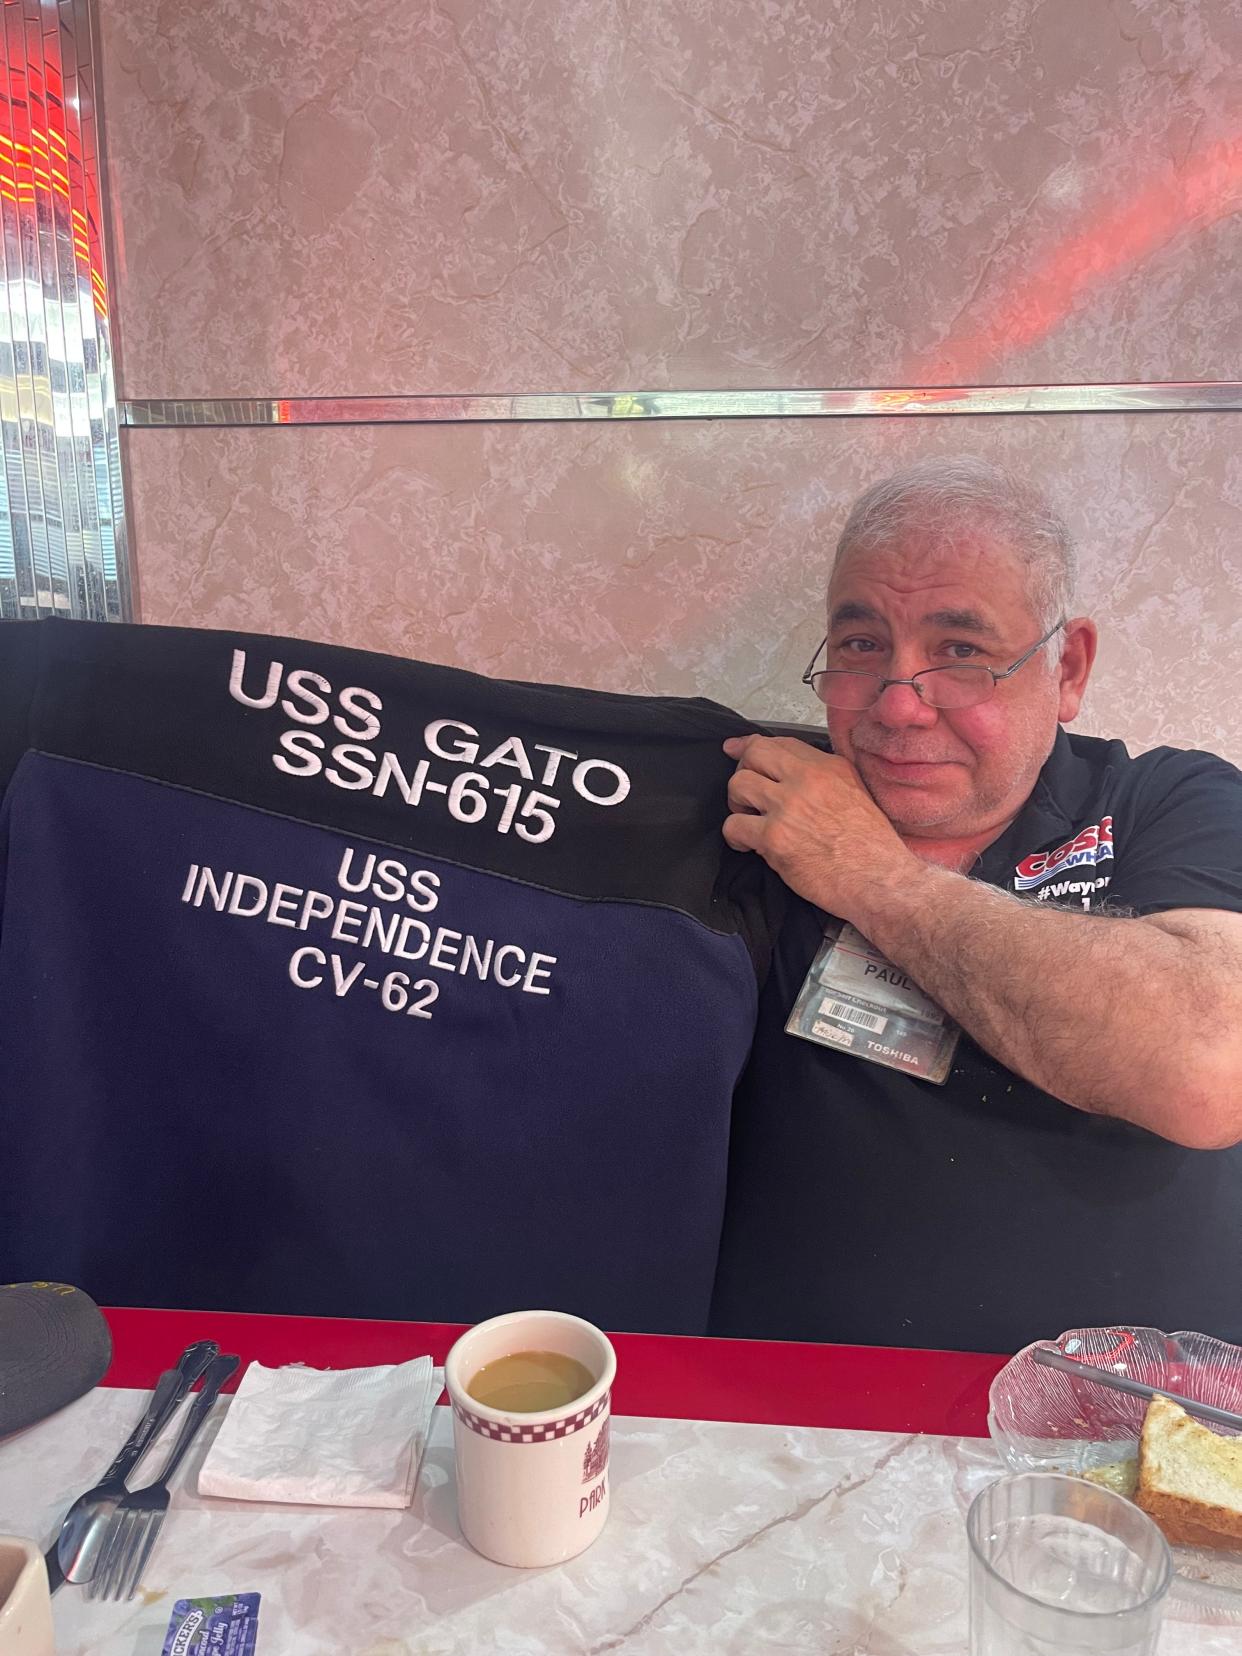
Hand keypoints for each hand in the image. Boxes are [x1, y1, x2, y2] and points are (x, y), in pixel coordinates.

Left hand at [722, 733, 919, 920]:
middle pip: (753, 754)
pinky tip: (749, 846)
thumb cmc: (870, 846)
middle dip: (743, 771)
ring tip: (750, 820)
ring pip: (738, 785)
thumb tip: (787, 772)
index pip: (780, 742)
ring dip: (737, 803)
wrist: (879, 880)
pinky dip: (736, 837)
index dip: (750, 745)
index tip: (736, 748)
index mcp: (828, 767)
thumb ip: (822, 778)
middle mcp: (807, 780)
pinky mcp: (775, 838)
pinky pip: (733, 826)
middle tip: (749, 795)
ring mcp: (789, 807)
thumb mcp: (855, 793)